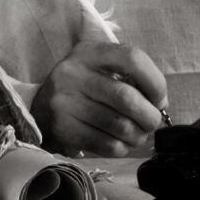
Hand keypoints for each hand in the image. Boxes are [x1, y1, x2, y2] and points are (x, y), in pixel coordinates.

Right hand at [32, 15, 167, 156]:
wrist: (39, 109)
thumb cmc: (82, 87)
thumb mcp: (99, 68)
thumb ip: (130, 77)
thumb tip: (160, 103)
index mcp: (89, 52)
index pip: (131, 58)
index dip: (154, 80)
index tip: (159, 98)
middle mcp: (74, 73)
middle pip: (126, 97)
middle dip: (149, 115)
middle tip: (152, 122)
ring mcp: (66, 102)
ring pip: (119, 125)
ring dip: (138, 135)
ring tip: (137, 134)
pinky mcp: (63, 129)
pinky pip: (106, 144)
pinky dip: (122, 148)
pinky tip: (121, 143)